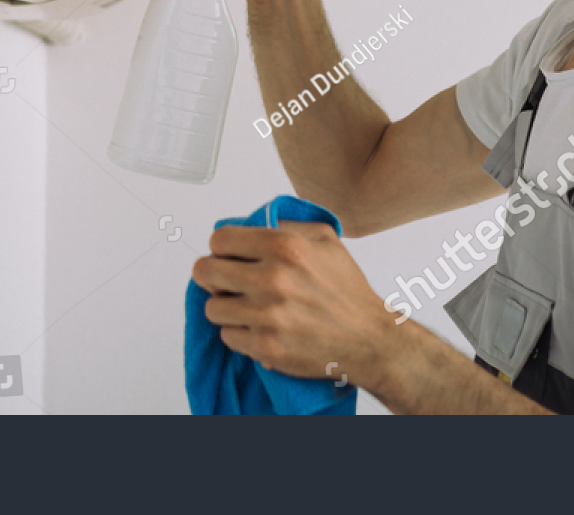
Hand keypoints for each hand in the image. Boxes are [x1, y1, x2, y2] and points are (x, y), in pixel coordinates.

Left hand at [191, 220, 392, 384]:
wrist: (369, 340)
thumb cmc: (347, 291)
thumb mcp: (325, 239)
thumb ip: (286, 225)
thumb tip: (250, 224)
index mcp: (285, 247)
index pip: (219, 239)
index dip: (221, 248)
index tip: (228, 256)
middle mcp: (272, 279)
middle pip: (205, 271)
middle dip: (212, 276)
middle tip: (225, 282)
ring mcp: (267, 316)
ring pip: (213, 308)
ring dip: (227, 307)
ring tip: (247, 308)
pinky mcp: (266, 348)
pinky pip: (228, 337)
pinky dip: (240, 334)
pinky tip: (259, 328)